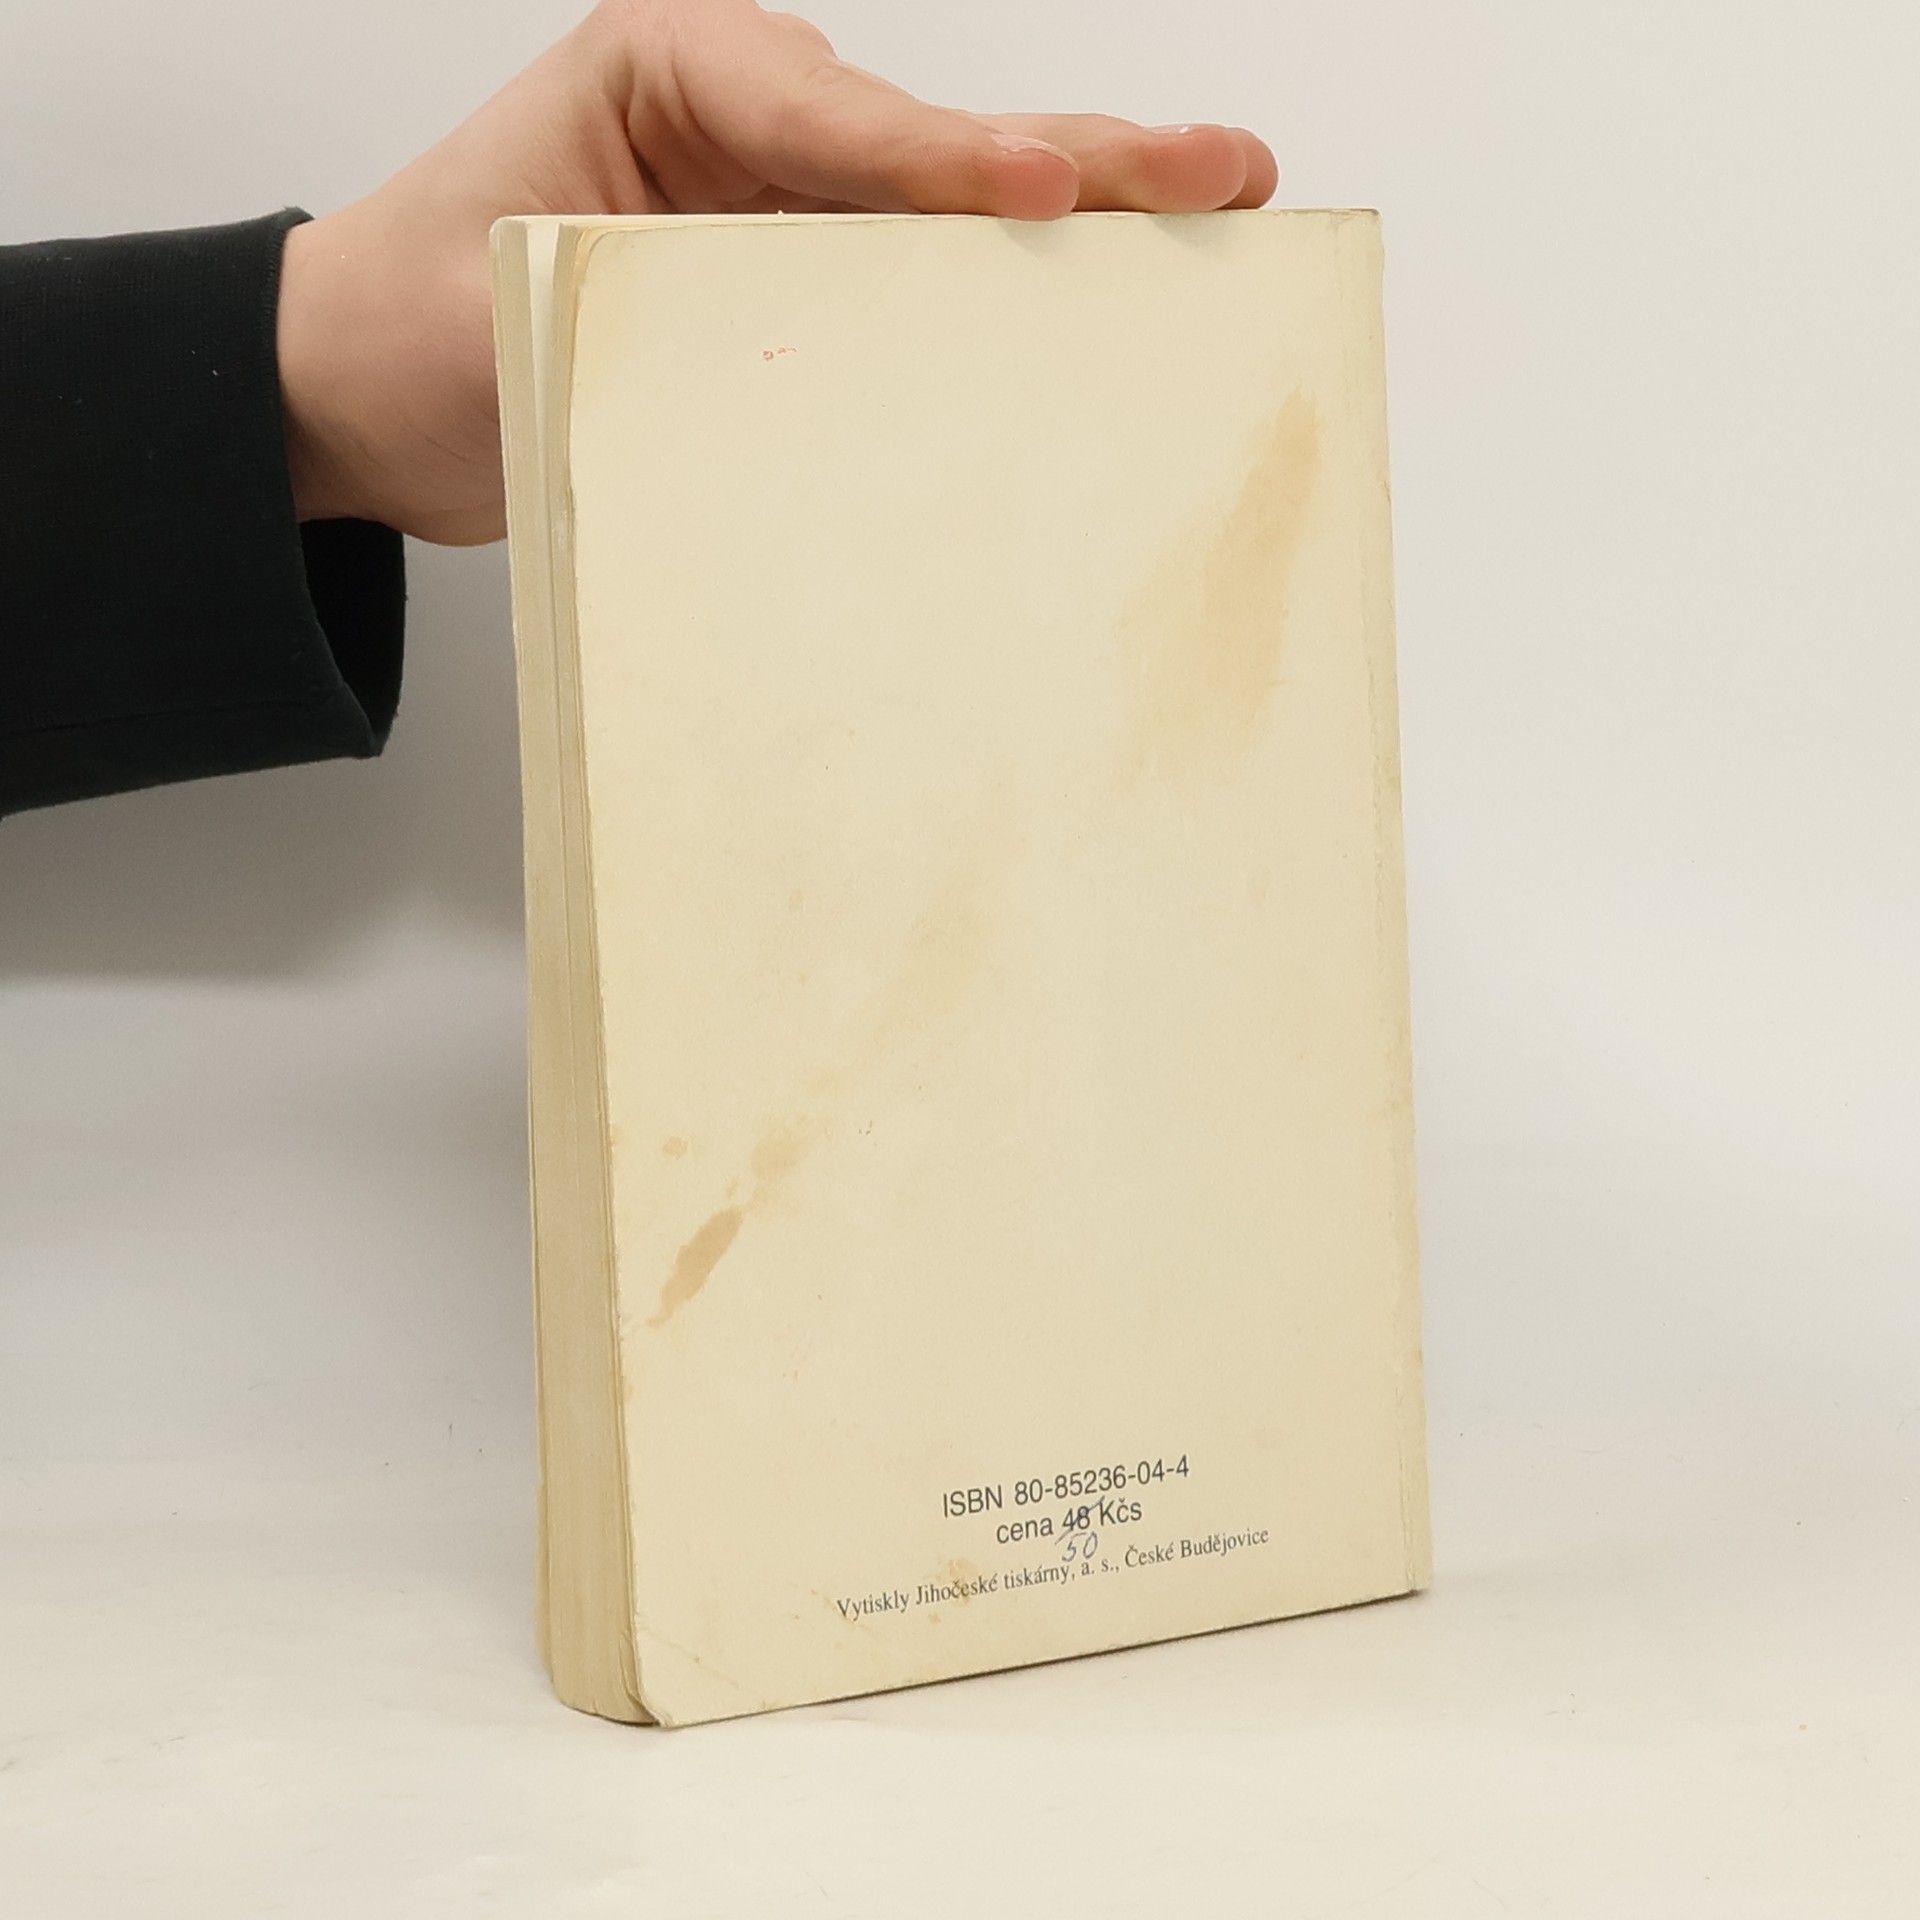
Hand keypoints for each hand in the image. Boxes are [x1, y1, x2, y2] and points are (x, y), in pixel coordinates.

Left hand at [276, 0, 1276, 544]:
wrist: (362, 393)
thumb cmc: (410, 330)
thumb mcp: (516, 317)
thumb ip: (662, 328)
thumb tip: (819, 401)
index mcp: (669, 81)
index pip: (827, 121)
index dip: (941, 163)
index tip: (1039, 193)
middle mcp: (747, 129)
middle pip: (932, 145)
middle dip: (1079, 161)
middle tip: (1216, 170)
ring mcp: (783, 208)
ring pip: (951, 210)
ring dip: (1083, 222)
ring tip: (1214, 218)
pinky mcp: (797, 288)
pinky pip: (915, 290)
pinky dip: (1008, 310)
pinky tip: (1106, 319)